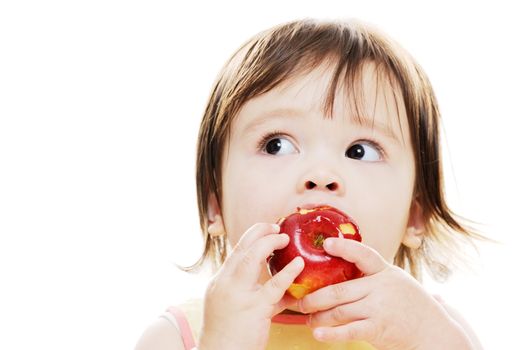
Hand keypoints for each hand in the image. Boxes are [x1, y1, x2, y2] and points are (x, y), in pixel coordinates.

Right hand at [199, 223, 304, 349]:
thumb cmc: (228, 333)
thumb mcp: (233, 305)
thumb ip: (252, 289)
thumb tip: (277, 278)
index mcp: (221, 281)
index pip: (236, 250)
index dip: (253, 236)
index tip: (267, 229)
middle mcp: (225, 283)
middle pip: (241, 247)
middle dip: (259, 231)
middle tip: (276, 227)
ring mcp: (238, 295)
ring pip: (251, 257)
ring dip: (269, 242)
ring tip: (284, 237)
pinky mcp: (254, 309)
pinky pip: (273, 286)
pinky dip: (287, 273)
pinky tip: (298, 264)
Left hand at [298, 238, 474, 349]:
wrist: (435, 332)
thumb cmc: (410, 306)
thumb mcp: (397, 283)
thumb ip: (374, 278)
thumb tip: (343, 268)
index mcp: (385, 272)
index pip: (364, 255)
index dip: (346, 247)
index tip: (328, 244)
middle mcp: (381, 287)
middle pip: (339, 290)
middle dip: (314, 297)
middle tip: (299, 301)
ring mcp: (379, 308)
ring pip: (339, 311)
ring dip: (319, 317)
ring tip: (307, 319)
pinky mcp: (378, 328)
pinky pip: (349, 331)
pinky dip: (331, 333)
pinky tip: (318, 334)